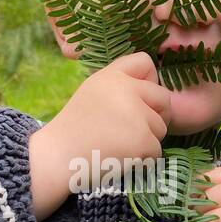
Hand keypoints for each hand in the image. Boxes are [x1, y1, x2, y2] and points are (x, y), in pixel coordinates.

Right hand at [29, 52, 171, 218]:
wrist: (56, 159)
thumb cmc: (73, 131)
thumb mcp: (92, 93)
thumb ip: (120, 87)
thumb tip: (154, 94)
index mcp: (112, 76)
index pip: (145, 62)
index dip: (149, 80)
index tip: (138, 98)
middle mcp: (127, 90)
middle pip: (164, 99)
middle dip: (155, 115)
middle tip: (131, 130)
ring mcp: (137, 115)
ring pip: (161, 128)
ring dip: (146, 140)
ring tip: (117, 145)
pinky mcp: (143, 140)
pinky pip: (156, 151)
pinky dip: (142, 159)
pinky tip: (119, 158)